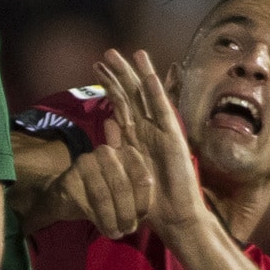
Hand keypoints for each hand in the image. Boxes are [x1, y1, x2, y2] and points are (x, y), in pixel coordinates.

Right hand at [57, 128, 156, 239]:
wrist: (70, 196)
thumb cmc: (110, 193)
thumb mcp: (131, 190)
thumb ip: (145, 191)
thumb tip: (163, 209)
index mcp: (125, 153)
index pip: (141, 177)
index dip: (143, 202)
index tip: (142, 217)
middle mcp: (105, 153)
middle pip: (121, 187)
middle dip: (127, 214)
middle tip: (129, 229)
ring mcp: (85, 163)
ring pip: (103, 197)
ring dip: (112, 220)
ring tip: (117, 232)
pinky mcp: (69, 180)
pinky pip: (87, 205)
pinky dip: (99, 221)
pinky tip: (104, 228)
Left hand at [95, 49, 208, 232]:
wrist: (173, 217)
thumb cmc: (148, 199)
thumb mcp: (124, 170)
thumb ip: (117, 146)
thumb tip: (107, 122)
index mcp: (135, 136)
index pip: (120, 103)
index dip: (110, 84)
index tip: (96, 66)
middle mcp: (148, 129)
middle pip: (132, 95)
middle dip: (120, 73)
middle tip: (107, 53)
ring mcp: (162, 131)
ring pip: (148, 97)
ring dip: (139, 75)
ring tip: (131, 53)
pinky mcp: (173, 138)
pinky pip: (164, 111)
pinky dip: (157, 93)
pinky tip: (150, 75)